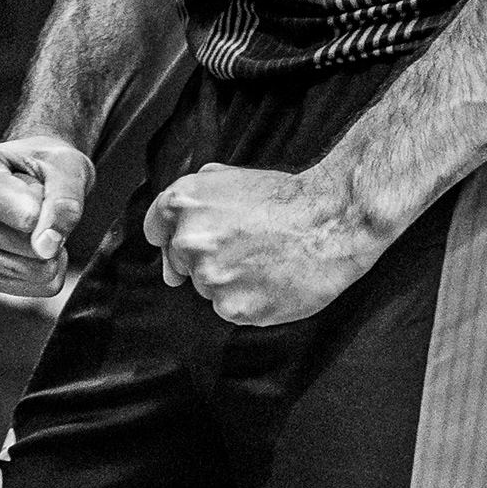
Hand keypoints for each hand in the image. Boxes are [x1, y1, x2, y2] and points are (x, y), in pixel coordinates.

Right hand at [0, 136, 90, 302]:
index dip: (49, 205)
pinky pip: (37, 286)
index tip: (40, 185)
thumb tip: (46, 248)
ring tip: (34, 220)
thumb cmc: (46, 163)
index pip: (26, 215)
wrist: (35, 175)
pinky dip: (51, 267)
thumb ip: (64, 199)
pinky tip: (35, 242)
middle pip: (27, 245)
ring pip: (32, 269)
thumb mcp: (66, 165)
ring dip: (51, 248)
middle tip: (38, 201)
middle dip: (49, 227)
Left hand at [141, 164, 383, 327]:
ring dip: (228, 282)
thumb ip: (197, 197)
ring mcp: (210, 277)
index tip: (187, 245)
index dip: (171, 238)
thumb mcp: (232, 177)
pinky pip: (230, 310)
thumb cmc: (287, 198)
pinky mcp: (233, 308)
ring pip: (206, 288)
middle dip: (204, 259)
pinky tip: (271, 281)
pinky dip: (247, 301)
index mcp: (183, 203)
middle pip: (181, 263)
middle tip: (243, 249)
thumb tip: (172, 230)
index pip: (155, 230)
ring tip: (263, 263)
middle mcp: (189, 241)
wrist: (331, 221)